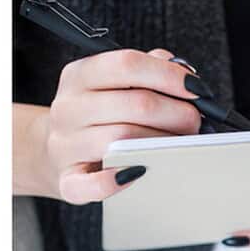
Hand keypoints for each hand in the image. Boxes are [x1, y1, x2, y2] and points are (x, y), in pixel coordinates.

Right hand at [19, 49, 204, 202]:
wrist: (53, 152)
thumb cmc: (97, 115)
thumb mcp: (112, 83)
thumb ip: (149, 70)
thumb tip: (186, 76)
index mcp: (80, 75)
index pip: (127, 64)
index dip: (168, 75)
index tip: (196, 88)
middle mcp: (69, 108)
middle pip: (136, 105)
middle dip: (178, 113)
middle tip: (196, 122)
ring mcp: (65, 145)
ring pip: (125, 140)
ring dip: (163, 144)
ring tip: (181, 145)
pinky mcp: (67, 181)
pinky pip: (92, 185)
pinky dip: (118, 182)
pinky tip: (141, 172)